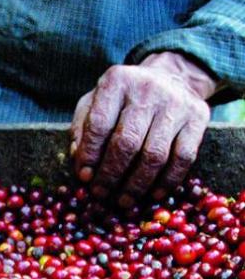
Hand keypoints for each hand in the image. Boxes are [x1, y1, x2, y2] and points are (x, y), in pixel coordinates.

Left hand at [70, 52, 216, 206]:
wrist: (170, 77)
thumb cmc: (122, 99)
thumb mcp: (94, 103)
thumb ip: (82, 130)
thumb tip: (80, 164)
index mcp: (116, 81)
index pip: (99, 124)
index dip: (90, 155)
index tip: (84, 178)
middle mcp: (147, 88)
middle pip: (127, 142)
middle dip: (111, 174)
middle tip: (101, 194)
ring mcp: (176, 102)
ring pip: (155, 154)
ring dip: (137, 184)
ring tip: (123, 200)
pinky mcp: (198, 117)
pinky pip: (184, 157)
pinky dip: (167, 181)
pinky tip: (153, 195)